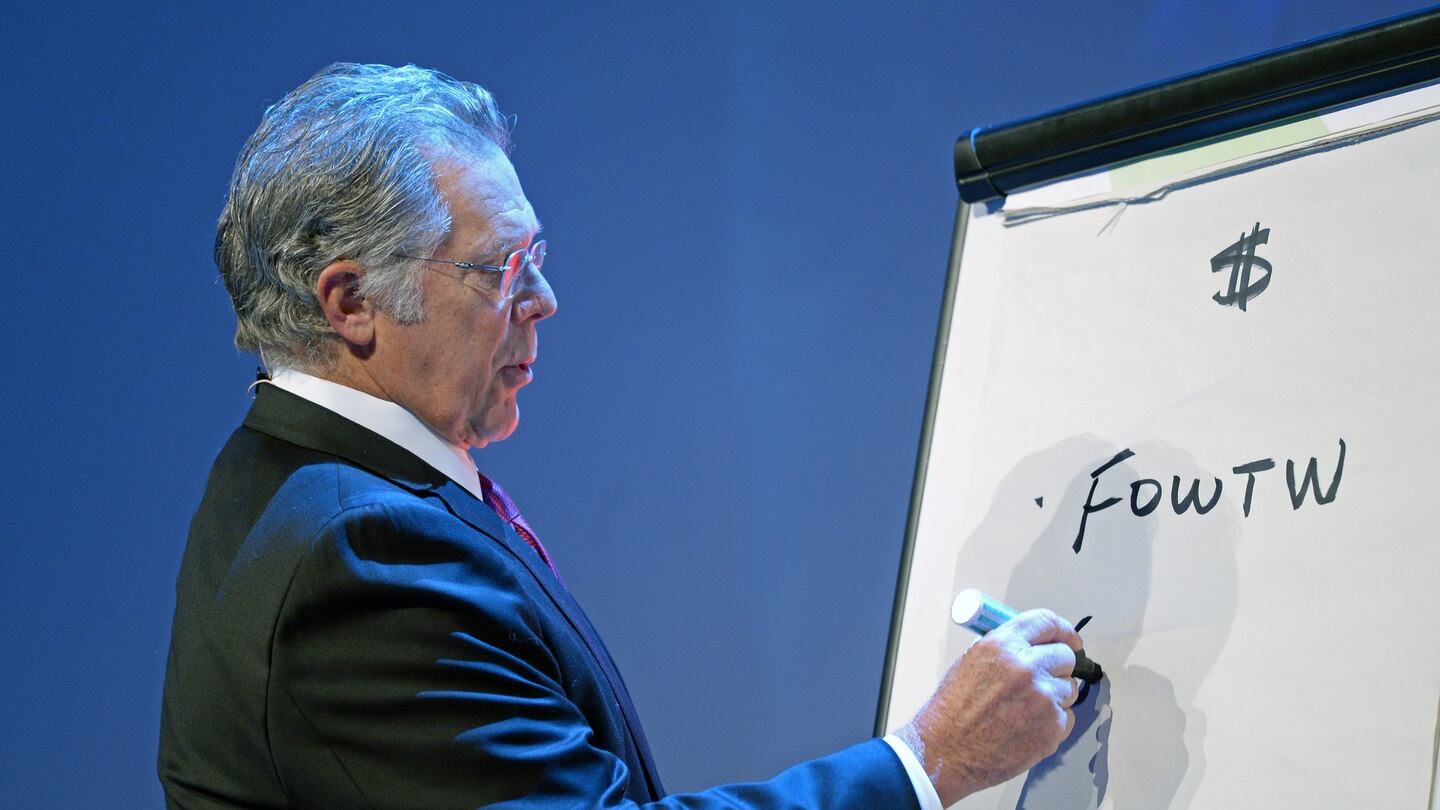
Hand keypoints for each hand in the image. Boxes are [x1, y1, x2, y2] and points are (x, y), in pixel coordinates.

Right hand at [896, 609, 1081, 805]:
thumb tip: (1029, 645)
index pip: (1046, 623)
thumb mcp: (970, 662)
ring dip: (1055, 696)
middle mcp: (1026, 667)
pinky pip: (1067, 717)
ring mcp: (1044, 698)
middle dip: (1058, 667)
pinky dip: (1053, 723)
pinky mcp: (1054, 727)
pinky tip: (1028, 728)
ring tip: (1026, 710)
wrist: (946, 751)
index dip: (1063, 630)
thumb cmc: (952, 711)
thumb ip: (1003, 650)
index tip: (1071, 639)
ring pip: (1069, 688)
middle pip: (1065, 656)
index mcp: (1003, 645)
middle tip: (1044, 679)